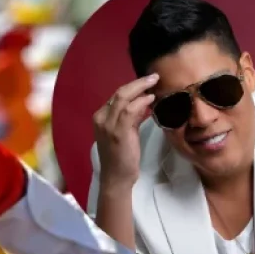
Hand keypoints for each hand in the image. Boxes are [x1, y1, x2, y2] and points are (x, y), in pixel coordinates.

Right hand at [92, 74, 158, 190]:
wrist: (116, 177)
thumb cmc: (121, 157)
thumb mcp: (122, 132)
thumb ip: (129, 118)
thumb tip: (143, 103)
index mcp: (99, 118)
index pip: (116, 96)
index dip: (133, 86)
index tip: (147, 82)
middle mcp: (101, 118)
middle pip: (119, 93)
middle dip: (138, 82)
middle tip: (154, 76)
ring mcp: (108, 125)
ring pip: (124, 97)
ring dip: (141, 87)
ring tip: (155, 83)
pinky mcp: (118, 131)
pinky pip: (130, 110)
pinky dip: (141, 102)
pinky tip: (151, 99)